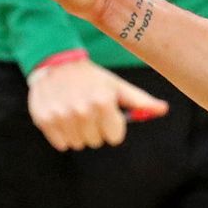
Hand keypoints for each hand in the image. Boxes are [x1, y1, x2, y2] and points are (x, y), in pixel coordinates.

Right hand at [27, 56, 167, 150]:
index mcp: (103, 103)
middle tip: (88, 110)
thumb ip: (141, 101)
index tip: (105, 114)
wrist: (56, 62)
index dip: (111, 126)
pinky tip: (62, 116)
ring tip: (74, 111)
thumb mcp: (117, 86)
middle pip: (96, 142)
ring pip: (78, 144)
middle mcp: (82, 111)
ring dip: (78, 132)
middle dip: (95, 129)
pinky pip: (61, 144)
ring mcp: (62, 116)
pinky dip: (62, 134)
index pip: (114, 137)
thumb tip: (163, 109)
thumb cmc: (92, 78)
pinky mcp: (44, 120)